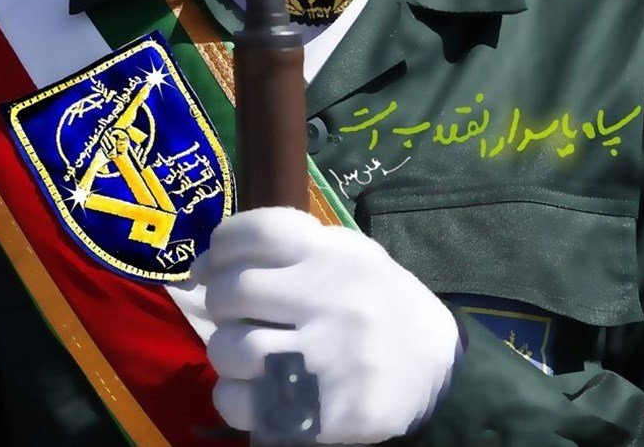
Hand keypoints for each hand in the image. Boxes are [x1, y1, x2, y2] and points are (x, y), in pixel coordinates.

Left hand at [192, 207, 460, 443]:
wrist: (437, 369)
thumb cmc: (378, 303)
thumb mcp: (348, 255)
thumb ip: (285, 248)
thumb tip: (206, 263)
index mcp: (335, 255)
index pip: (258, 232)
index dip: (223, 245)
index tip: (215, 264)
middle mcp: (332, 299)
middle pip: (232, 291)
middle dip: (221, 302)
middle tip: (236, 313)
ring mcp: (328, 358)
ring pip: (229, 350)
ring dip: (226, 352)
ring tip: (250, 353)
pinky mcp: (323, 412)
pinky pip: (241, 403)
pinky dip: (234, 396)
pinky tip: (258, 390)